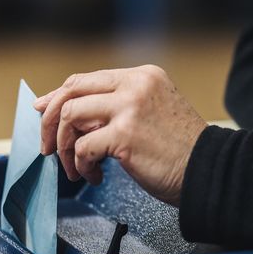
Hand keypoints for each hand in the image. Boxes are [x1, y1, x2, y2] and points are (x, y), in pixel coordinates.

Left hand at [35, 65, 206, 205]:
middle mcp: (134, 85)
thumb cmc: (177, 150)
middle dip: (49, 122)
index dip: (56, 97)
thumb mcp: (146, 114)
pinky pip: (83, 147)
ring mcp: (130, 107)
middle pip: (70, 92)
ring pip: (70, 117)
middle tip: (47, 147)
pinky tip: (94, 177)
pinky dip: (81, 166)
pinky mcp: (125, 134)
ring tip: (75, 168)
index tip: (42, 112)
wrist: (210, 172)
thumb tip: (64, 111)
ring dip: (65, 148)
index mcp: (140, 77)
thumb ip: (110, 108)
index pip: (84, 80)